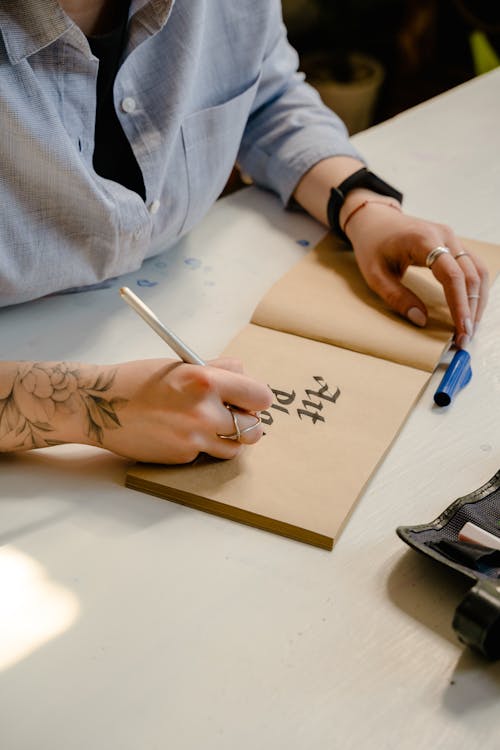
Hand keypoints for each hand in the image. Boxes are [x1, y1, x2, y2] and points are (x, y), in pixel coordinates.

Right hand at [103, 357, 272, 463]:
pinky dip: (201, 446)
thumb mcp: (180, 364)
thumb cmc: (137, 381)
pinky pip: (207, 453)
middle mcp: (204, 411)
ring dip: (228, 438)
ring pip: (236, 447)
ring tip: (208, 426)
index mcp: (206, 380)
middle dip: (248, 422)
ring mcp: (195, 437)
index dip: (257, 399)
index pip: (259, 396)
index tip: (251, 400)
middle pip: (254, 428)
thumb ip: (216, 369)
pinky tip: (180, 433)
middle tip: (234, 416)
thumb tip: (244, 376)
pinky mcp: (183, 455)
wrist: (100, 406)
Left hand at [343, 199, 488, 347]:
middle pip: (471, 275)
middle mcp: (444, 236)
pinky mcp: (453, 244)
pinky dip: (474, 290)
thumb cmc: (372, 245)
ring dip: (477, 301)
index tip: (461, 330)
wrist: (374, 220)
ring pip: (478, 271)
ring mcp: (452, 238)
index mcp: (424, 240)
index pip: (452, 275)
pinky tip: (469, 310)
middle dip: (471, 309)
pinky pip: (472, 268)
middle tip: (465, 338)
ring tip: (469, 328)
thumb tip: (421, 320)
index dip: (460, 305)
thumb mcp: (375, 275)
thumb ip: (397, 297)